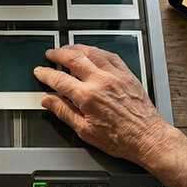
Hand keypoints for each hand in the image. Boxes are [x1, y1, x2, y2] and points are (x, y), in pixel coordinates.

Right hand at [33, 45, 178, 164]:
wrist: (147, 138)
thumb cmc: (120, 139)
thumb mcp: (85, 131)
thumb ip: (64, 112)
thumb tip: (48, 102)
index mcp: (88, 97)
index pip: (59, 79)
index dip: (46, 74)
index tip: (40, 71)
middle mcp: (102, 82)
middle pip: (74, 58)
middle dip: (58, 53)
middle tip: (50, 54)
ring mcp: (116, 75)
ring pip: (93, 51)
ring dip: (77, 48)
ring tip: (68, 49)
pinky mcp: (127, 74)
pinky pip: (111, 55)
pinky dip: (98, 51)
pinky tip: (93, 52)